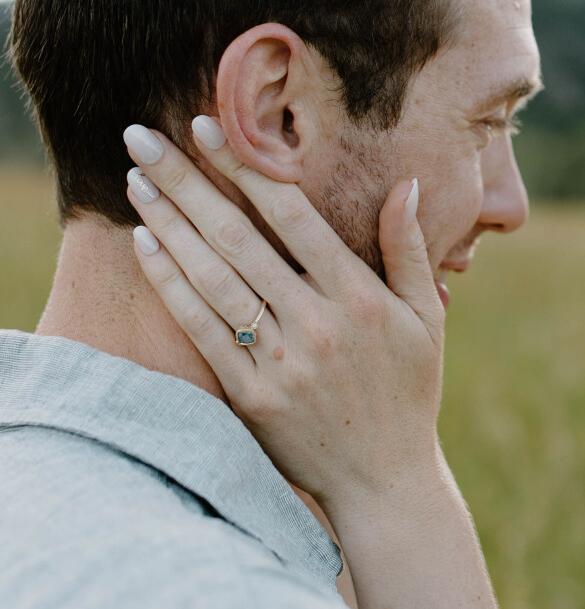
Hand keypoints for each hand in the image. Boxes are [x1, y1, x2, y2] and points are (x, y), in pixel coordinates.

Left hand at [123, 116, 444, 514]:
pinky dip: (172, 286)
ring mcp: (282, 361)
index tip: (209, 128)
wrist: (384, 479)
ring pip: (214, 278)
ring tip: (137, 183)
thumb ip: (409, 251)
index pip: (293, 216)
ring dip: (170, 224)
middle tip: (144, 139)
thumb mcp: (424, 319)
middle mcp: (318, 323)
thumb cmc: (408, 393)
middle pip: (240, 237)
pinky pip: (203, 330)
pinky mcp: (252, 395)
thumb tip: (406, 185)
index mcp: (360, 297)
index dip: (247, 167)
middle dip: (187, 182)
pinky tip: (147, 246)